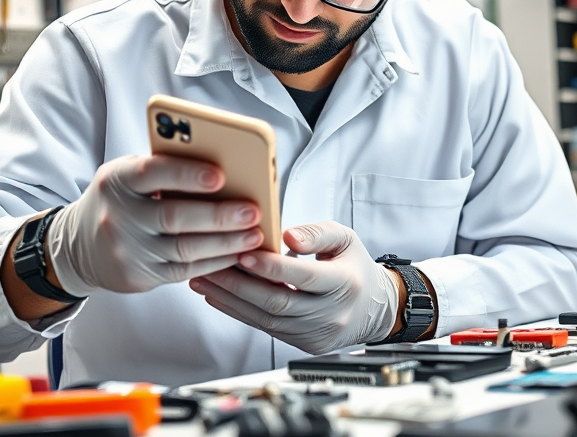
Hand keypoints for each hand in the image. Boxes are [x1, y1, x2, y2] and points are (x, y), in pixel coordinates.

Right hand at [46, 154, 263, 295]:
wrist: (78, 246)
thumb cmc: (119, 200)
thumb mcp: (127, 175)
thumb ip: (163, 168)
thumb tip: (221, 168)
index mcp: (117, 181)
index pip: (152, 173)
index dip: (187, 175)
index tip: (221, 175)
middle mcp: (118, 216)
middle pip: (174, 217)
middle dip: (219, 215)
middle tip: (253, 211)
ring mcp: (127, 250)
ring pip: (184, 249)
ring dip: (226, 242)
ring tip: (255, 234)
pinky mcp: (139, 277)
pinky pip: (184, 271)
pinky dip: (215, 263)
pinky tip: (237, 254)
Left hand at [189, 221, 398, 354]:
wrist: (373, 309)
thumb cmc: (354, 267)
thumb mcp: (346, 238)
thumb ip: (317, 233)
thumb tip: (287, 235)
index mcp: (344, 283)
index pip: (304, 277)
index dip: (272, 267)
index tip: (243, 253)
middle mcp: (331, 313)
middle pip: (278, 302)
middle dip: (238, 284)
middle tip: (209, 266)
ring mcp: (316, 333)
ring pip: (267, 319)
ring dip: (230, 299)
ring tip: (203, 279)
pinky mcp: (303, 343)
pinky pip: (266, 328)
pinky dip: (238, 312)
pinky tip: (217, 296)